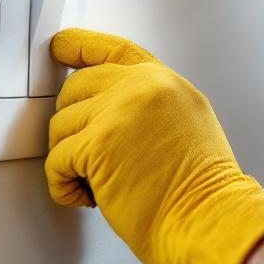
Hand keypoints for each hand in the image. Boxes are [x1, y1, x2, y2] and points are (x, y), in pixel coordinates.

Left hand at [45, 28, 263, 263]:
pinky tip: (85, 195)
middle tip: (84, 153)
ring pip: (60, 126)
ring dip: (68, 159)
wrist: (207, 217)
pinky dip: (62, 185)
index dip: (79, 46)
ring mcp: (117, 112)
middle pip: (75, 88)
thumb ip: (150, 103)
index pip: (111, 49)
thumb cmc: (201, 187)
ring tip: (94, 181)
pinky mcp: (97, 145)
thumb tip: (113, 108)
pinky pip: (56, 161)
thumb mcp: (188, 120)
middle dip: (71, 123)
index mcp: (163, 81)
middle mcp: (140, 87)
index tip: (60, 48)